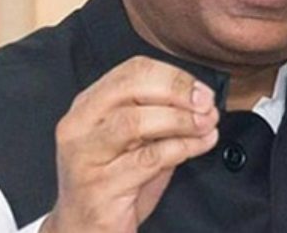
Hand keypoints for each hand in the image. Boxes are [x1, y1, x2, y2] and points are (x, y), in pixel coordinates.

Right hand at [40, 55, 218, 232]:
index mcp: (89, 105)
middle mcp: (79, 125)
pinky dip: (181, 147)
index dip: (173, 76)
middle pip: (132, 88)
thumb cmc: (114, 182)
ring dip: (181, 120)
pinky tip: (200, 145)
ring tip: (206, 125)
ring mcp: (84, 155)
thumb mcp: (137, 141)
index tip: (201, 89)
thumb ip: (161, 116)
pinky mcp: (97, 186)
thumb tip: (201, 100)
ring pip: (136, 122)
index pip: (131, 71)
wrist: (85, 231)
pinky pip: (147, 159)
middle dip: (178, 92)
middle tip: (207, 104)